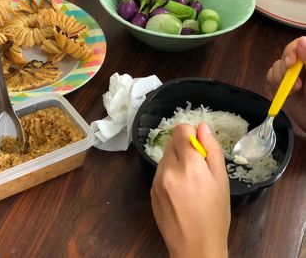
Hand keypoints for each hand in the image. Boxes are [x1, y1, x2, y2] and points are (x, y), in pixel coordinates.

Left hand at [151, 123, 229, 257]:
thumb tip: (202, 127)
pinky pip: (160, 172)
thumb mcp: (221, 181)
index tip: (200, 147)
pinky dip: (169, 175)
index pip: (180, 131)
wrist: (195, 247)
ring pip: (165, 157)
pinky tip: (181, 193)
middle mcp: (168, 170)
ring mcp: (156, 181)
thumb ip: (212, 150)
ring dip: (176, 162)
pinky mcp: (151, 190)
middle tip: (198, 168)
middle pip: (171, 142)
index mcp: (189, 166)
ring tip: (190, 184)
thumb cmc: (214, 215)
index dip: (192, 134)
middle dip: (184, 148)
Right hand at [266, 36, 305, 131]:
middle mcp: (303, 64)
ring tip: (293, 92)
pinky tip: (285, 94)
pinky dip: (274, 84)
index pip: (300, 43)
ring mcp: (294, 75)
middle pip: (286, 53)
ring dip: (280, 79)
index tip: (291, 63)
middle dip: (286, 69)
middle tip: (296, 85)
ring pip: (277, 66)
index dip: (292, 49)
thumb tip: (300, 42)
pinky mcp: (284, 85)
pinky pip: (270, 77)